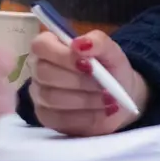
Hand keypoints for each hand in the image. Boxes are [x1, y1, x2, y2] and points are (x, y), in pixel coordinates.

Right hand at [29, 31, 147, 136]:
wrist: (119, 98)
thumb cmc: (110, 68)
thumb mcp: (111, 51)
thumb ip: (98, 41)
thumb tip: (79, 43)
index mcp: (50, 45)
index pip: (41, 45)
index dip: (62, 55)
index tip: (88, 64)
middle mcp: (39, 68)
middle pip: (45, 73)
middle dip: (79, 81)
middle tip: (105, 85)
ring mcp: (39, 94)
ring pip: (52, 98)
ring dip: (85, 99)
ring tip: (108, 99)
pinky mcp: (46, 117)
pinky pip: (58, 119)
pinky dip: (85, 116)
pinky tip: (101, 112)